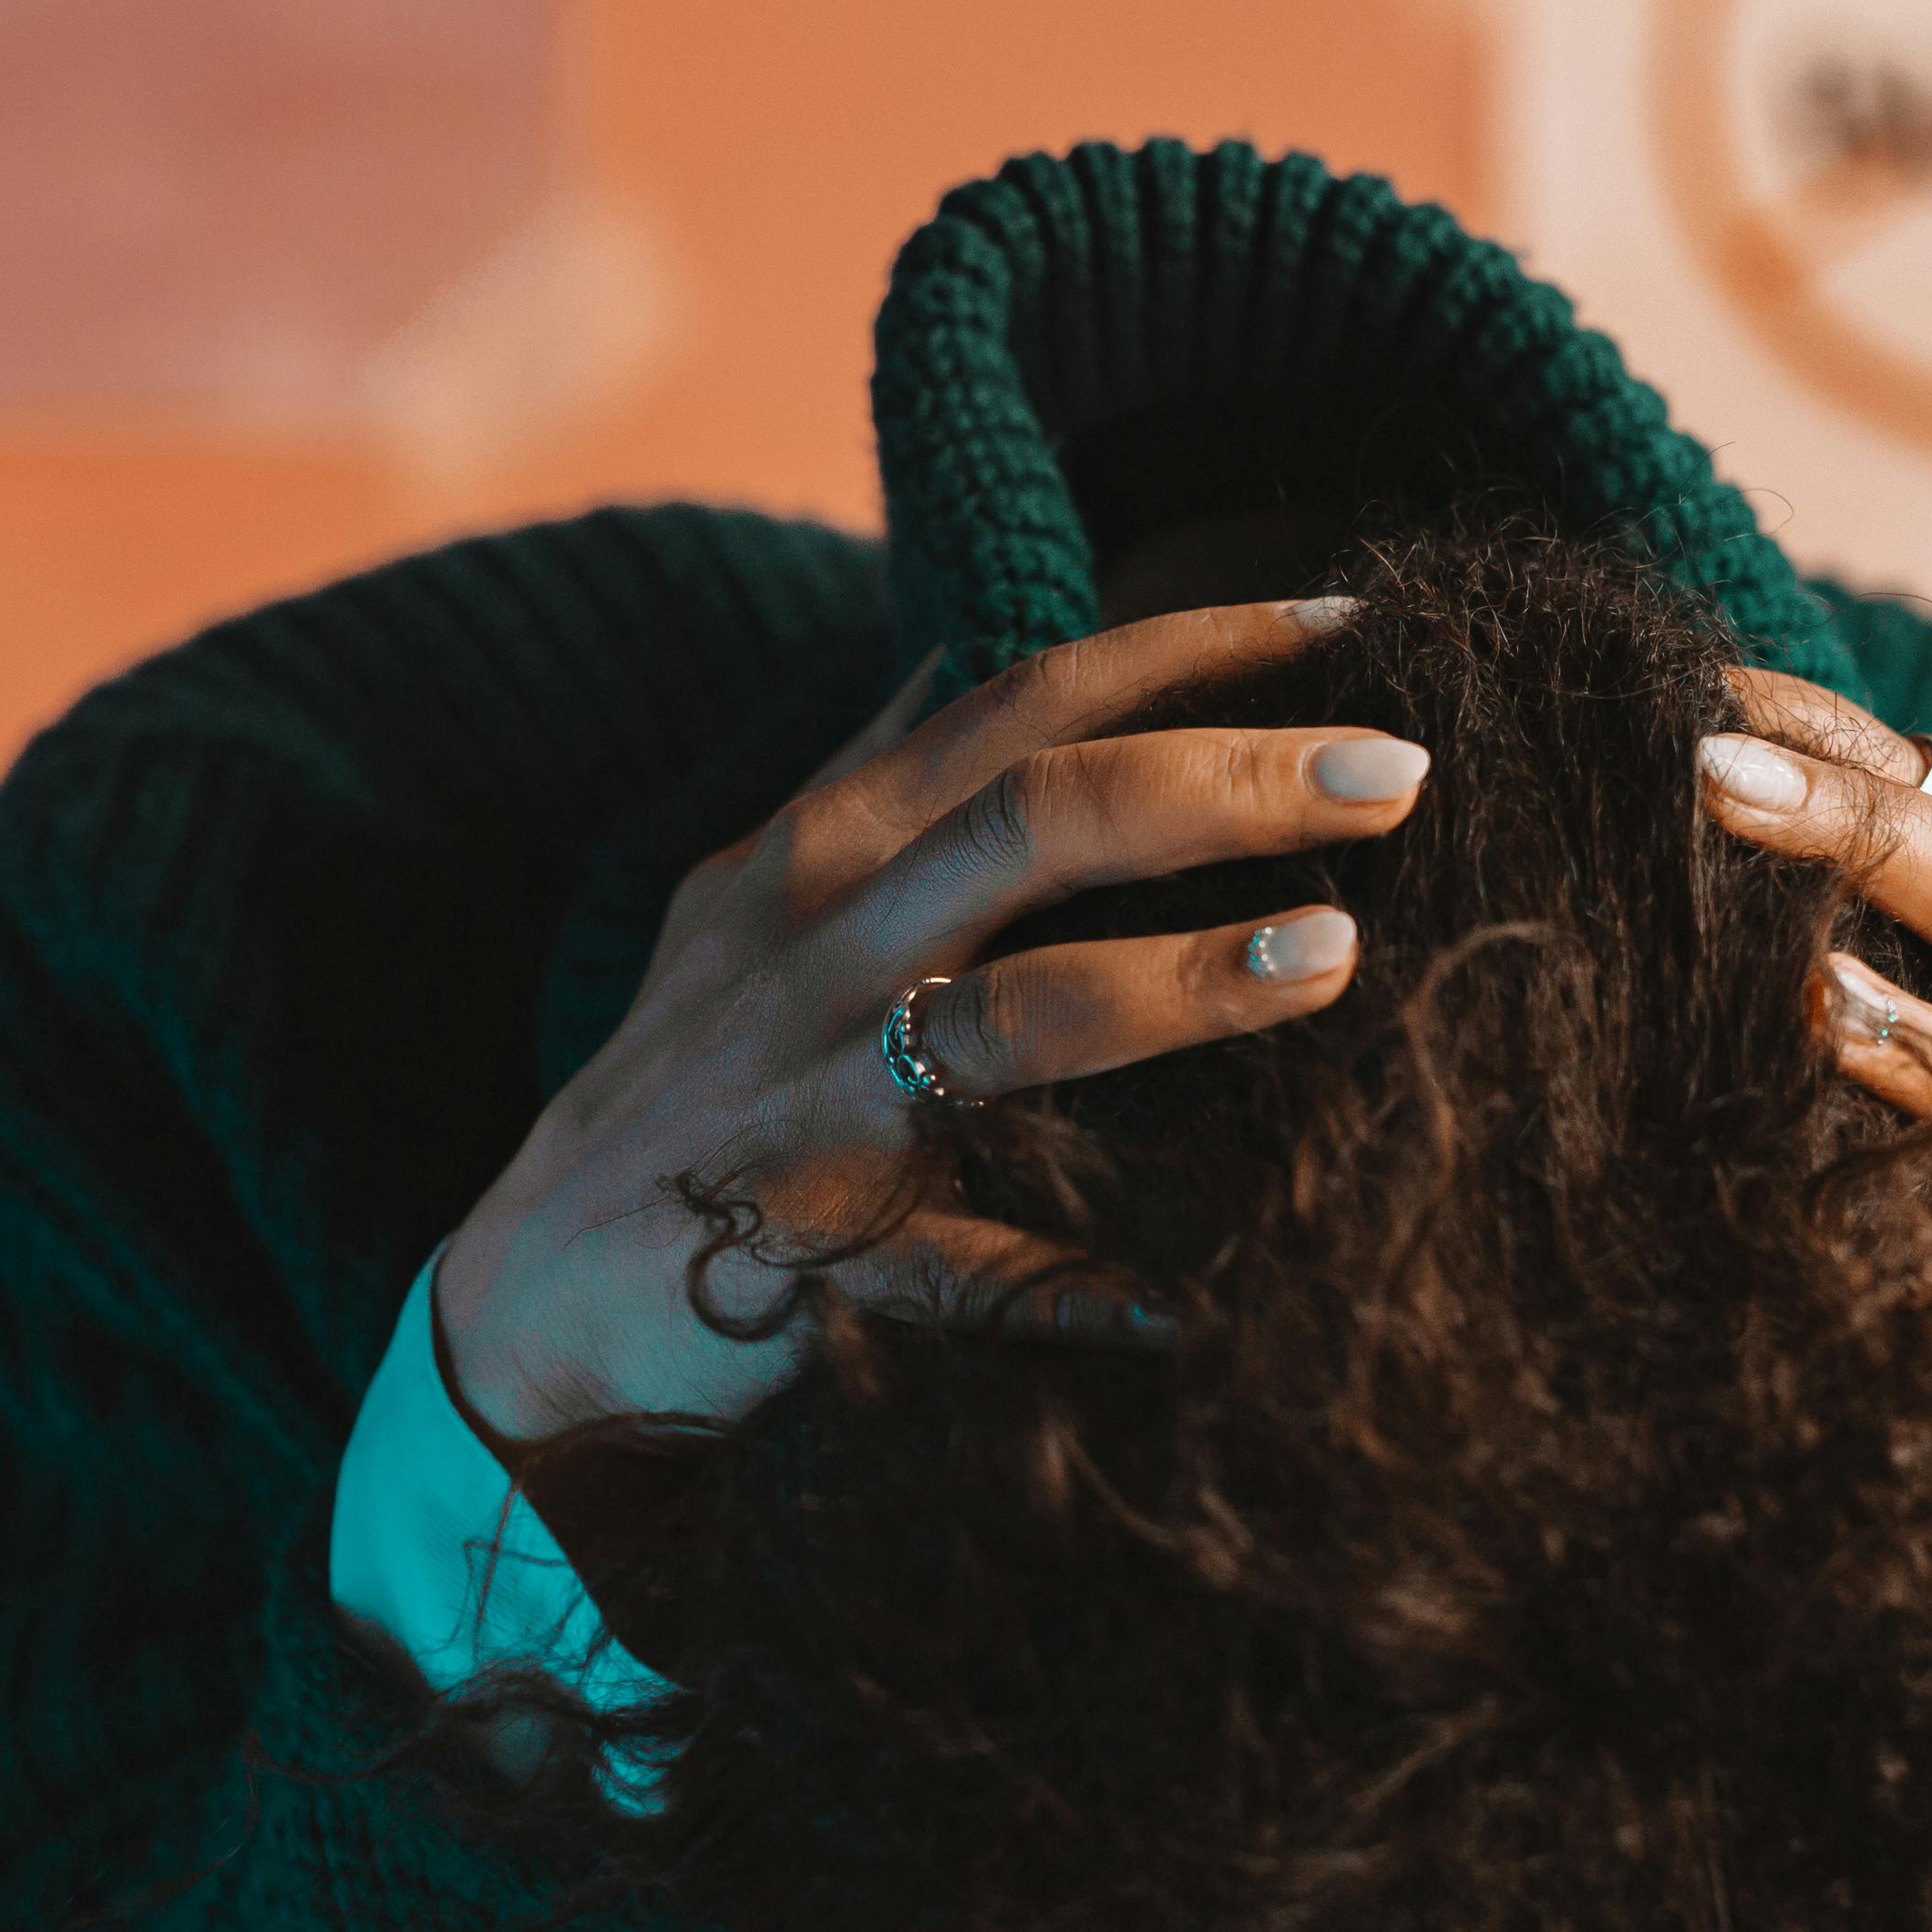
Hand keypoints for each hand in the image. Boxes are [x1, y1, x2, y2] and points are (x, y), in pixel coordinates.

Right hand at [432, 601, 1428, 1440]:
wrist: (532, 1297)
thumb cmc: (680, 1082)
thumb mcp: (748, 902)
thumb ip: (868, 778)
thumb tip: (964, 652)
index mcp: (830, 851)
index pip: (1027, 701)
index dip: (1192, 649)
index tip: (1352, 621)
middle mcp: (825, 950)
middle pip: (1041, 817)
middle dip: (1228, 781)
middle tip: (1400, 770)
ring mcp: (817, 1101)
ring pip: (1017, 1016)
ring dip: (1183, 980)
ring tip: (1331, 956)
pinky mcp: (812, 1256)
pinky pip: (962, 1276)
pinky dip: (1072, 1293)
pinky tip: (1188, 1310)